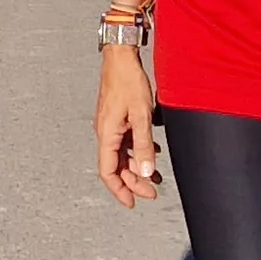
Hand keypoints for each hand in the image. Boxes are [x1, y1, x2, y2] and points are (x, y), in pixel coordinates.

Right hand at [94, 47, 161, 207]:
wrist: (121, 57)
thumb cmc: (128, 81)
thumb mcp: (142, 116)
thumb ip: (145, 145)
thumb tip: (147, 171)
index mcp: (107, 135)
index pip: (109, 173)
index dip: (120, 191)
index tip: (133, 202)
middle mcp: (105, 133)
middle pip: (117, 167)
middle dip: (134, 182)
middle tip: (152, 191)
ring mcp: (110, 125)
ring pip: (122, 155)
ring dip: (137, 167)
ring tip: (155, 177)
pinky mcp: (116, 118)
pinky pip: (125, 142)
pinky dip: (138, 152)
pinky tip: (152, 152)